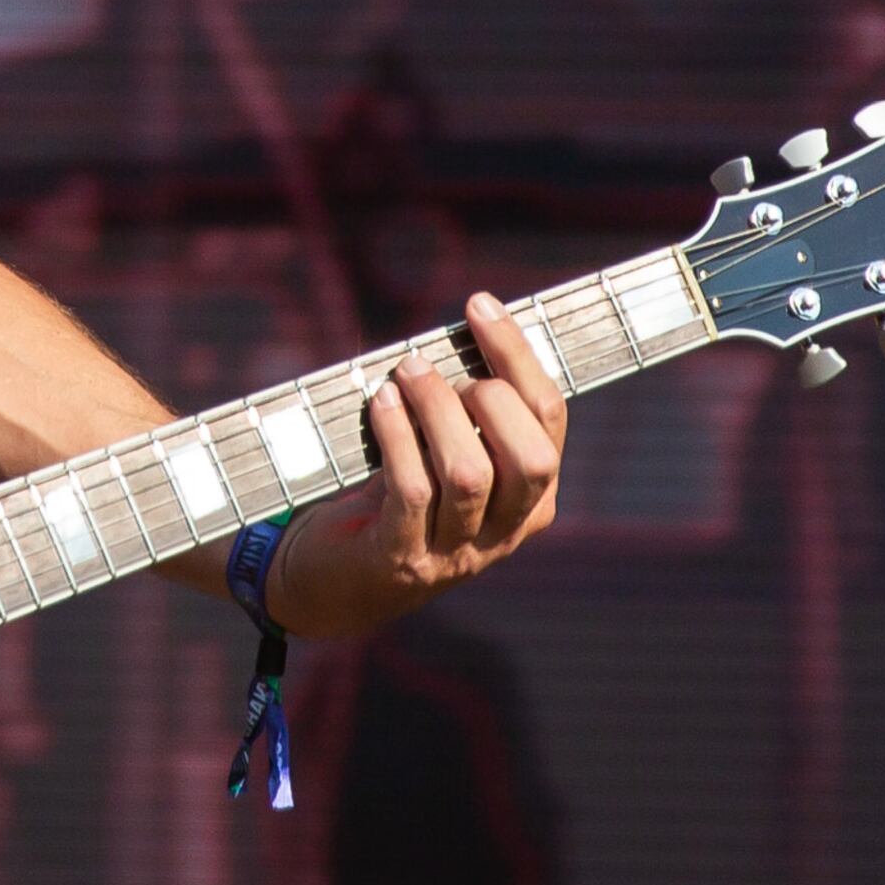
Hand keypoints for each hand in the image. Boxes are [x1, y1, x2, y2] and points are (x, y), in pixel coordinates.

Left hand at [260, 293, 566, 637]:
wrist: (336, 580)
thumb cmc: (398, 495)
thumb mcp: (444, 454)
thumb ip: (466, 408)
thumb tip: (467, 323)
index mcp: (532, 499)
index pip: (549, 420)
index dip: (518, 356)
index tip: (479, 305)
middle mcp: (505, 531)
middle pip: (531, 459)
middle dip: (489, 395)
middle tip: (432, 365)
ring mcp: (456, 553)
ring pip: (470, 475)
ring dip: (436, 410)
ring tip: (405, 374)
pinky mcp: (402, 560)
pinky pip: (411, 492)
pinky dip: (397, 437)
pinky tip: (381, 403)